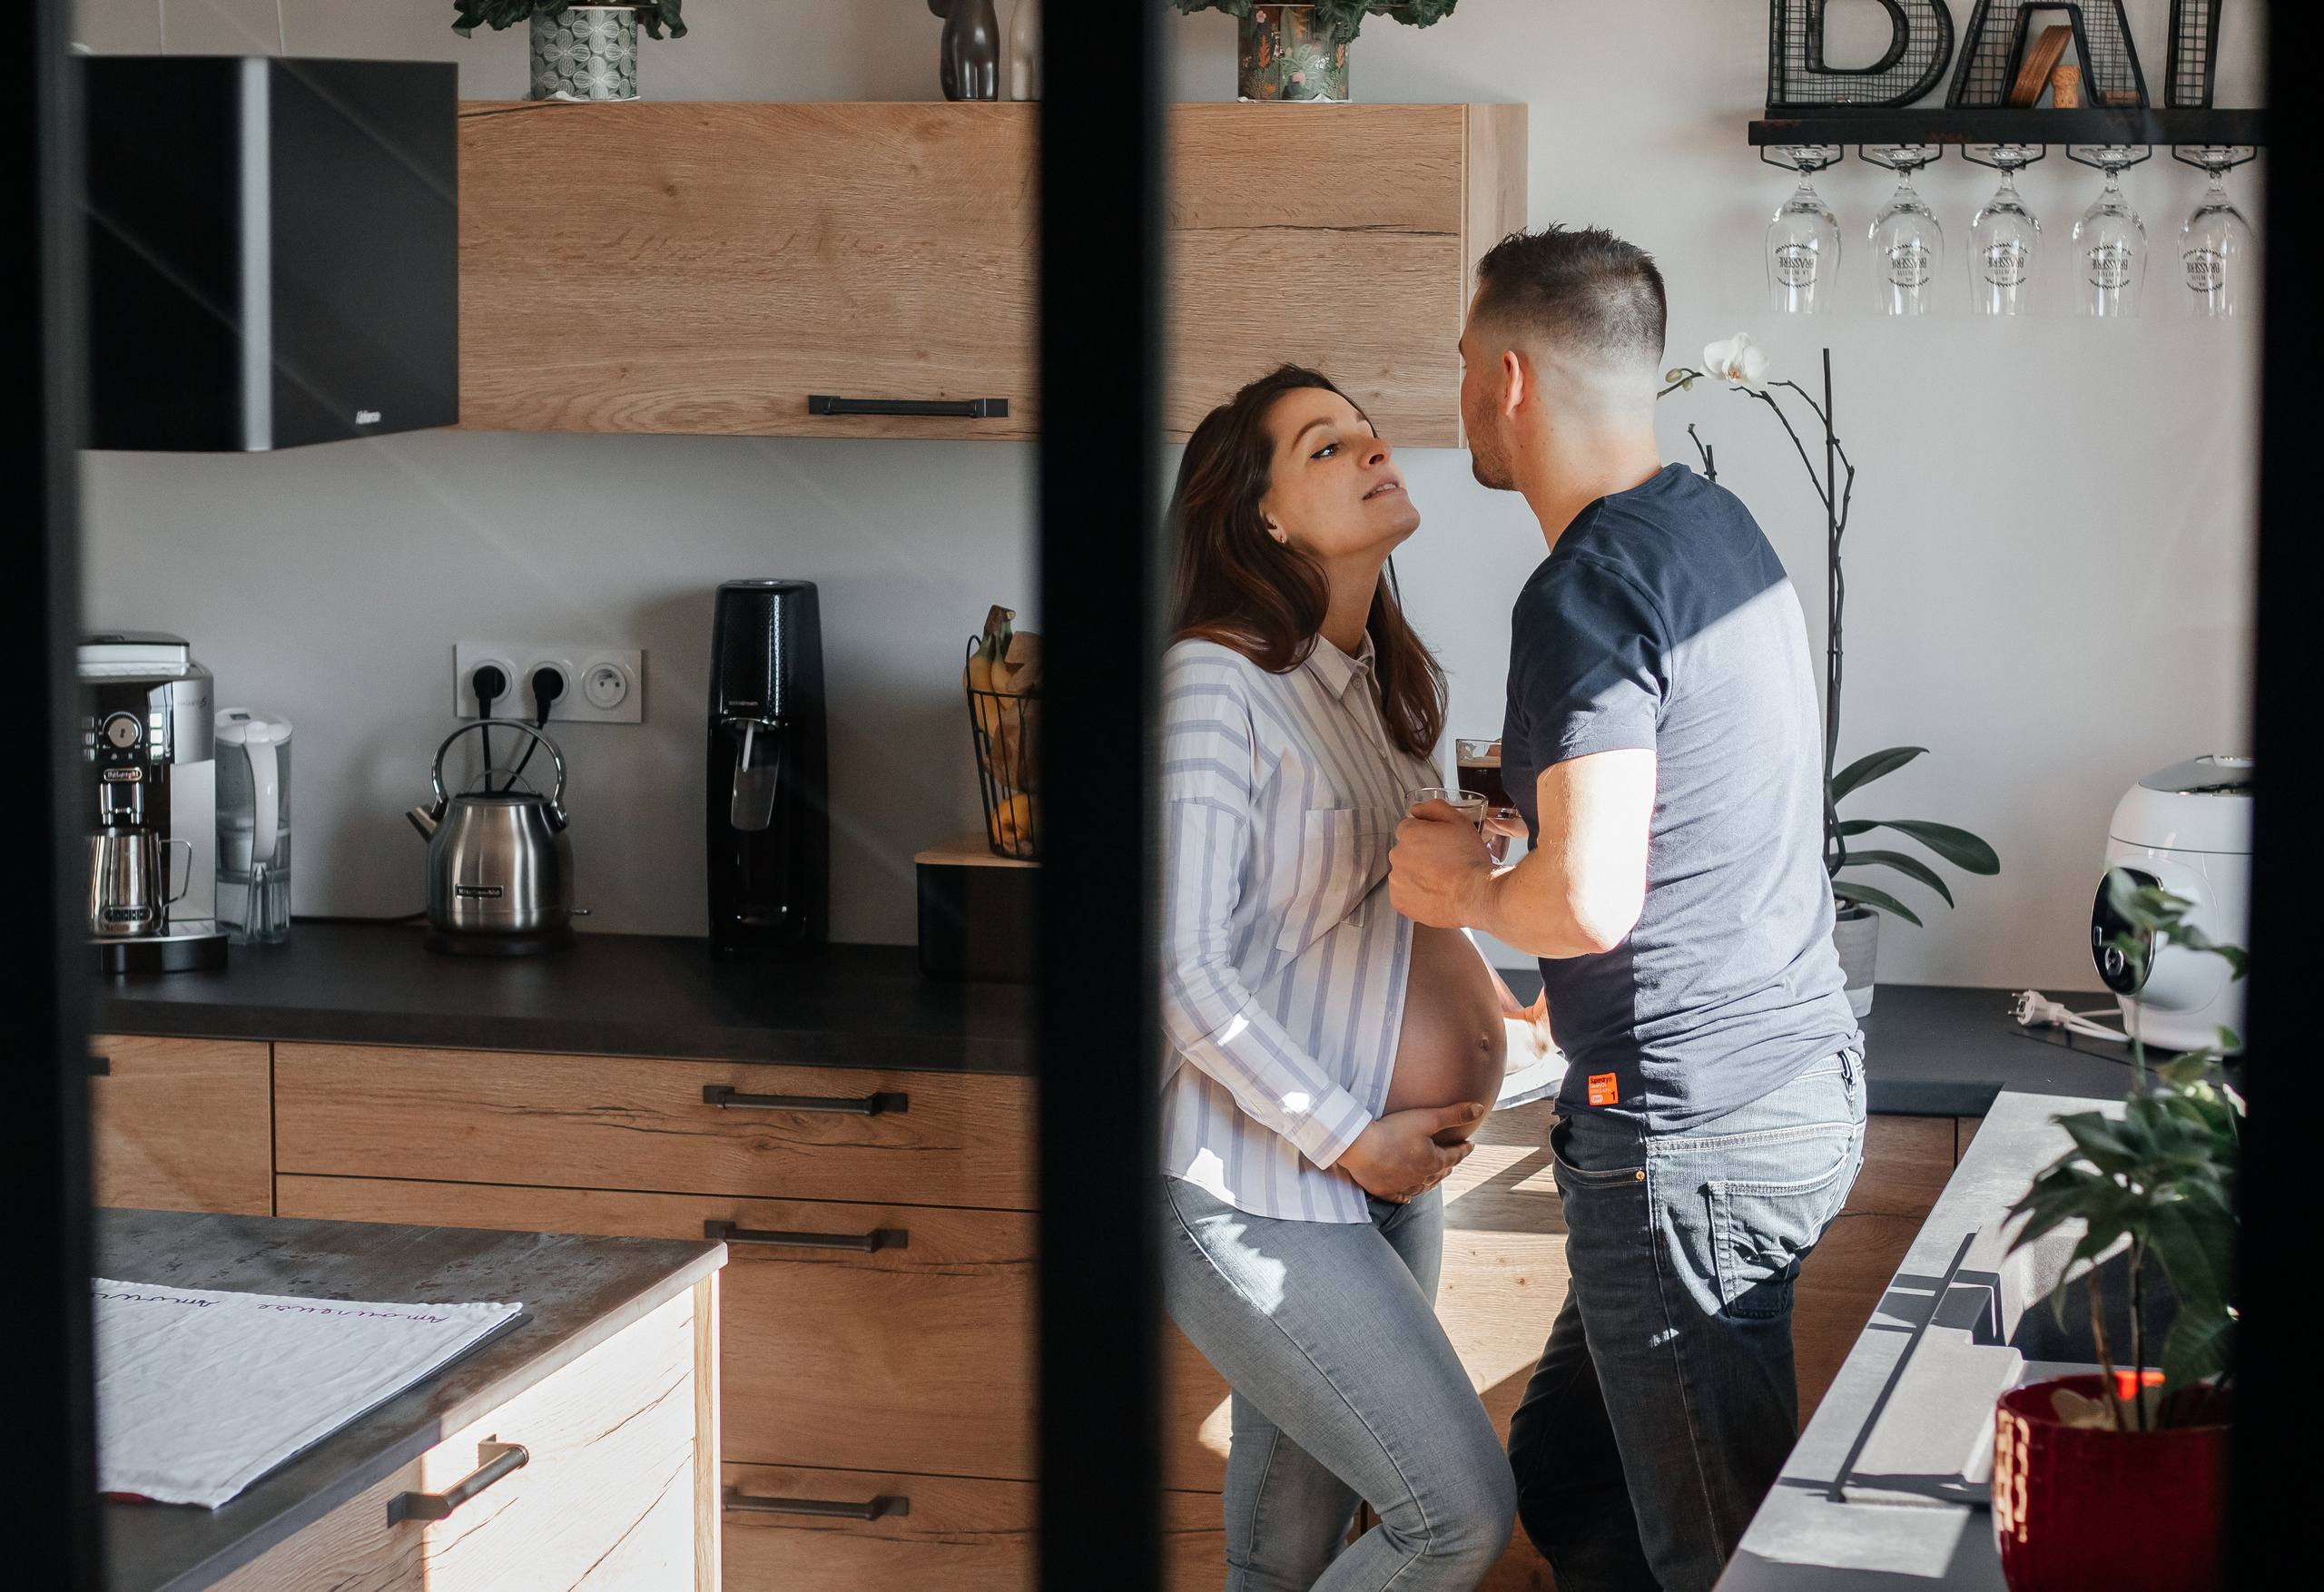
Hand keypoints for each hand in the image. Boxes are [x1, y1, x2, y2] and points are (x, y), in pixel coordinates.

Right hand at [1335, 1103, 1485, 1201]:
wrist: (1359, 1147)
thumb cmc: (1393, 1130)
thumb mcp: (1428, 1118)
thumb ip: (1455, 1114)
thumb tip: (1480, 1109)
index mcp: (1434, 1162)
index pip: (1455, 1155)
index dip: (1464, 1148)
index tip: (1470, 1145)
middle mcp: (1421, 1179)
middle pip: (1441, 1172)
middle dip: (1450, 1163)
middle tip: (1453, 1158)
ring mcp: (1402, 1187)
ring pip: (1424, 1187)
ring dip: (1432, 1181)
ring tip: (1436, 1176)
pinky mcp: (1385, 1191)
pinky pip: (1401, 1197)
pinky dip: (1407, 1196)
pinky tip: (1408, 1197)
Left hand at [1389, 800, 1492, 928]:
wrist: (1476, 895)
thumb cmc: (1470, 858)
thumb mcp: (1459, 821)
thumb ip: (1434, 808)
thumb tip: (1415, 809)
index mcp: (1409, 833)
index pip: (1409, 829)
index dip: (1426, 836)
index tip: (1440, 846)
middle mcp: (1397, 855)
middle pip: (1405, 851)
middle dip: (1420, 855)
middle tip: (1443, 864)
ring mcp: (1396, 880)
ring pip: (1404, 873)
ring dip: (1417, 875)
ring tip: (1441, 881)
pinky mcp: (1399, 901)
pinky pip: (1404, 894)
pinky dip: (1415, 894)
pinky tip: (1434, 894)